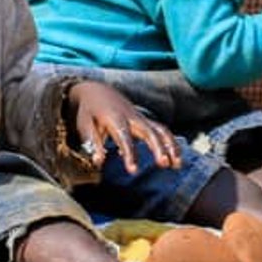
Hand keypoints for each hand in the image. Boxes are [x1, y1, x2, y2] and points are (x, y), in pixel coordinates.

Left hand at [66, 80, 181, 175]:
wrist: (96, 90)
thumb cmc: (89, 110)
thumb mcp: (84, 124)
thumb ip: (92, 143)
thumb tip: (98, 161)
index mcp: (114, 118)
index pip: (124, 137)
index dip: (130, 154)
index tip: (133, 170)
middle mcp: (131, 117)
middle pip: (149, 131)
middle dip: (158, 148)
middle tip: (164, 164)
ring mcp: (140, 118)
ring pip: (160, 129)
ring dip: (171, 145)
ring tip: (177, 164)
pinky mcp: (145, 121)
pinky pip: (161, 130)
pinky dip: (171, 143)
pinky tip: (175, 159)